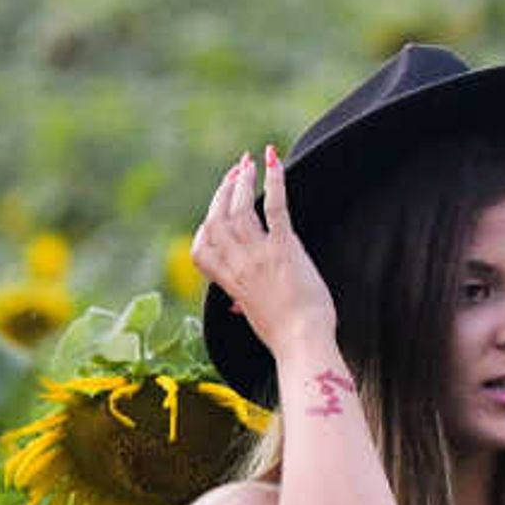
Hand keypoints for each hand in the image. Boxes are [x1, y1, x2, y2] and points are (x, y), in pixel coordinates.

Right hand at [191, 145, 339, 361]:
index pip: (200, 247)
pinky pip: (275, 207)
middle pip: (217, 219)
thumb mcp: (255, 318)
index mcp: (229, 283)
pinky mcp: (284, 249)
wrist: (303, 343)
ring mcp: (259, 256)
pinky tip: (272, 160)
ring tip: (249, 163)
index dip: (204, 223)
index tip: (216, 208)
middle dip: (223, 191)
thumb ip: (241, 304)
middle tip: (236, 172)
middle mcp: (239, 266)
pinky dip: (274, 180)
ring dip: (243, 181)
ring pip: (241, 209)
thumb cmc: (284, 336)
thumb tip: (234, 308)